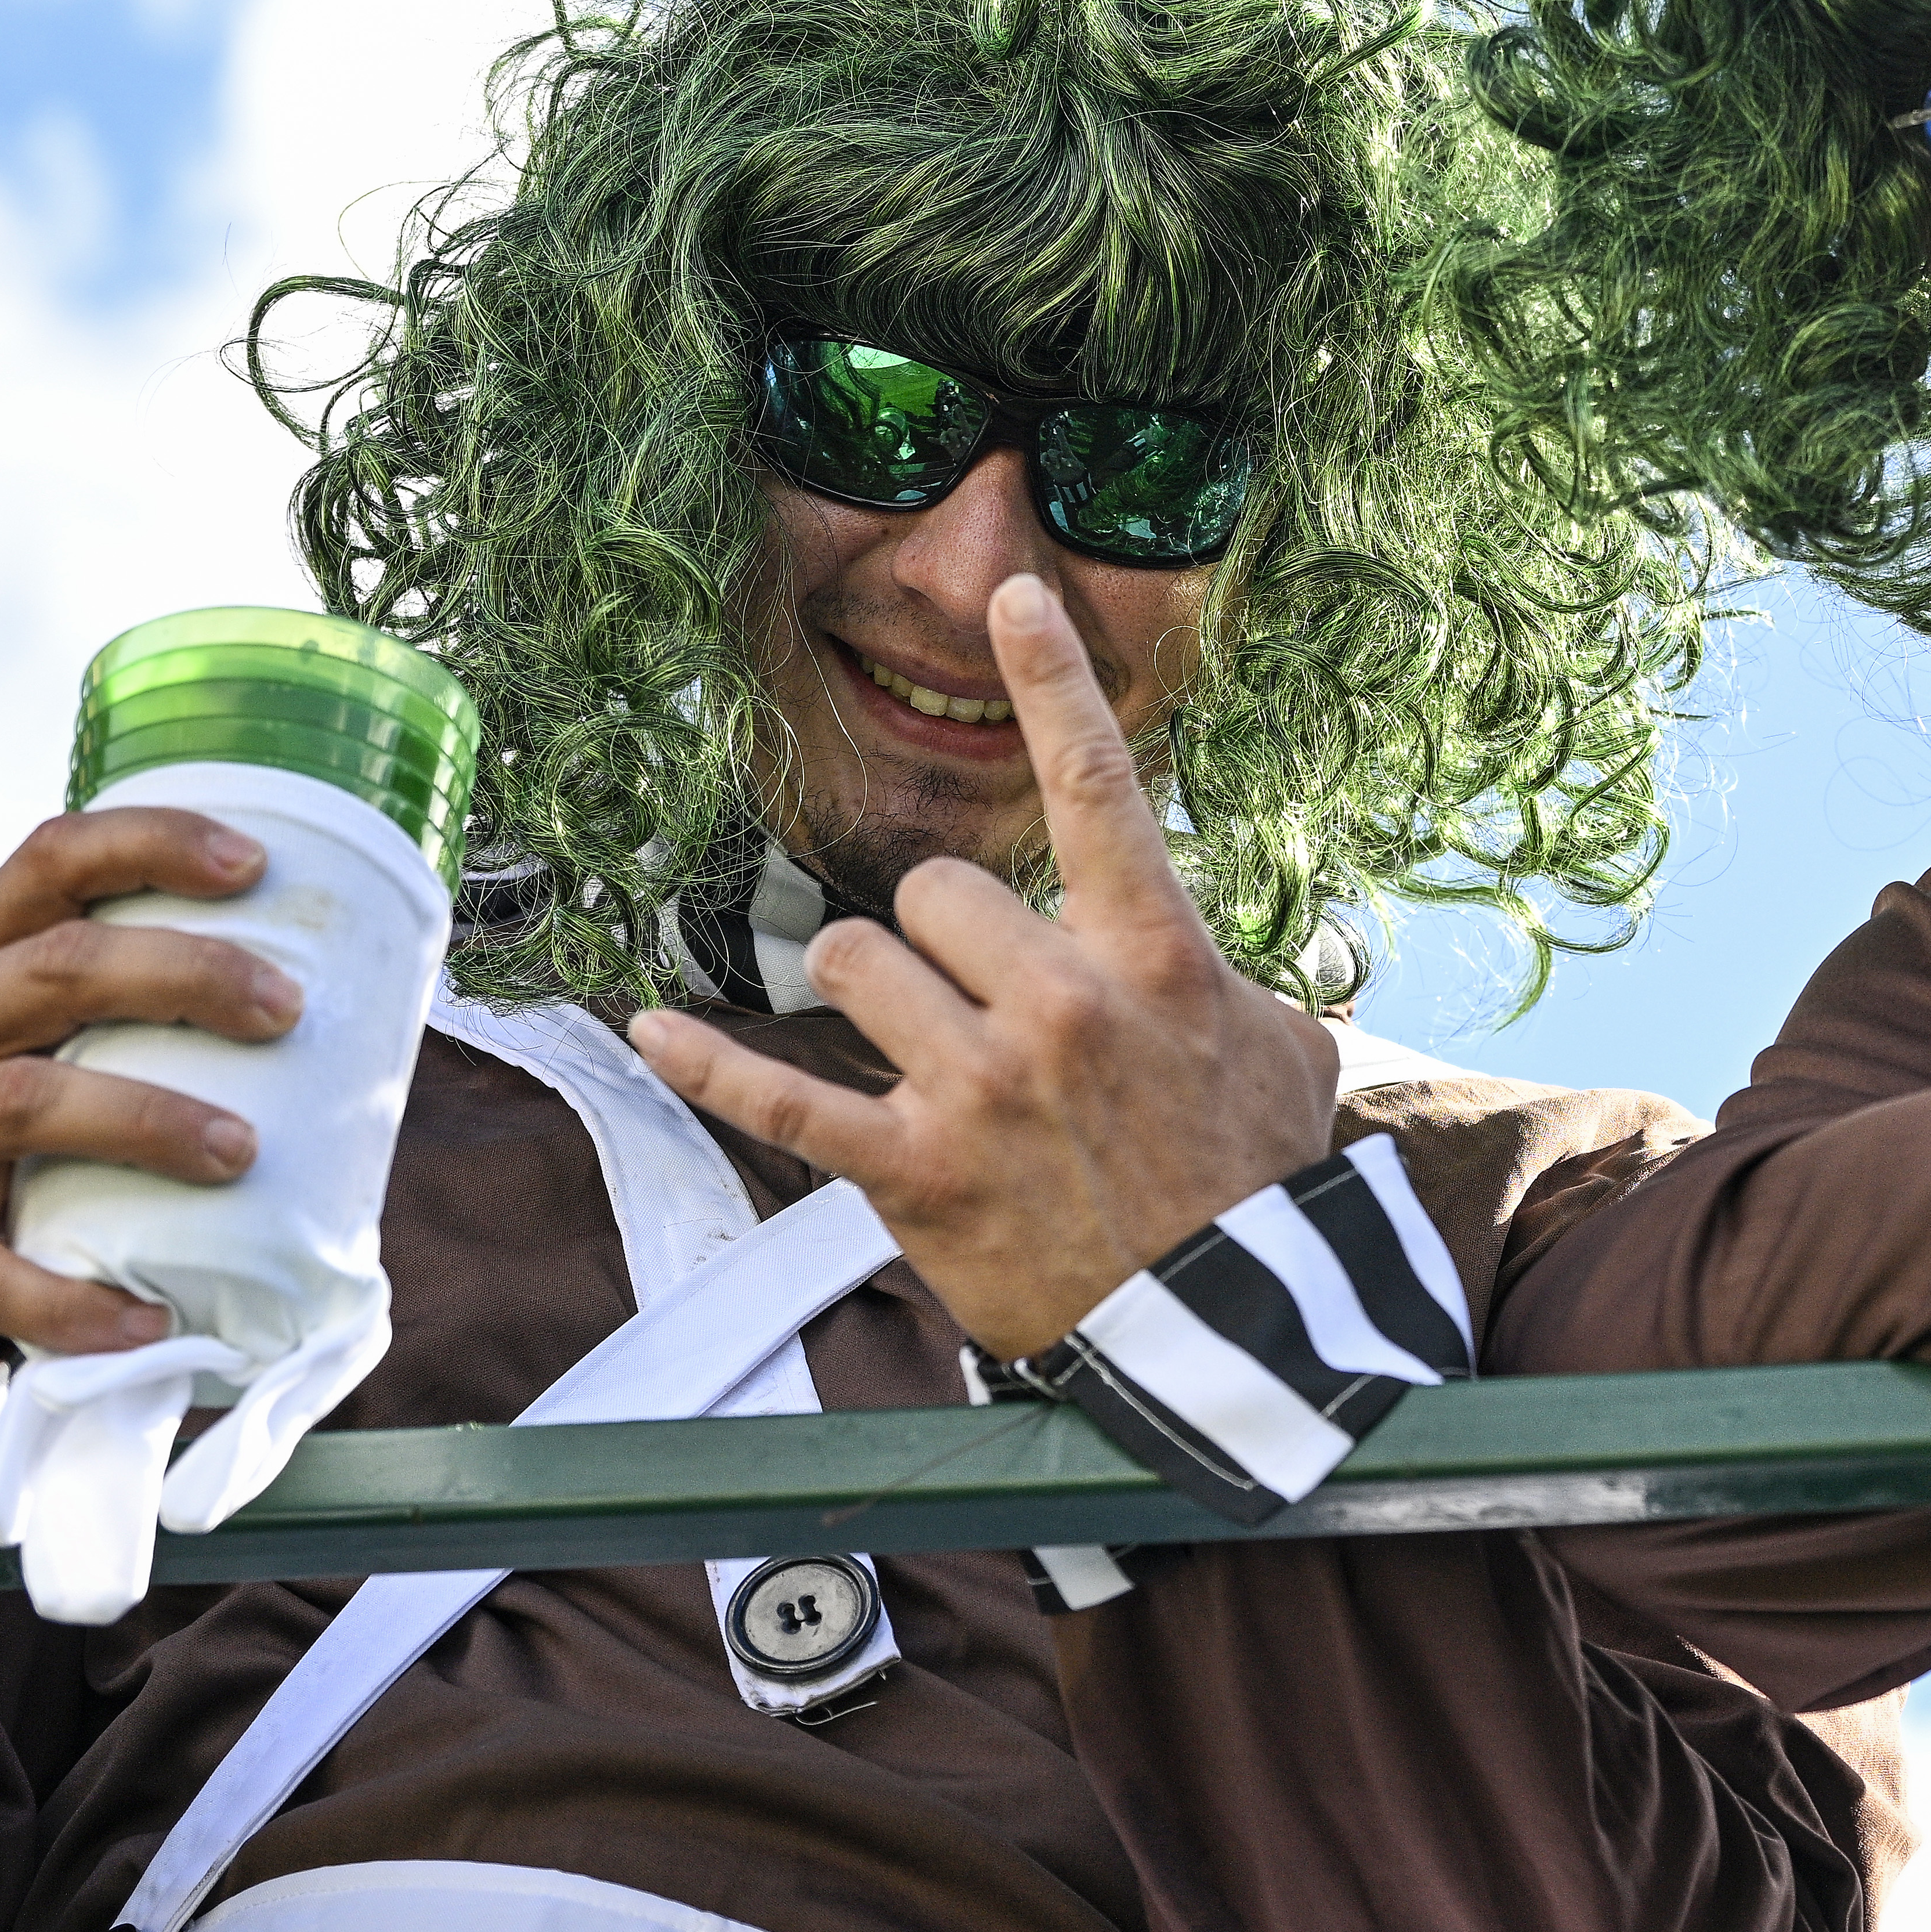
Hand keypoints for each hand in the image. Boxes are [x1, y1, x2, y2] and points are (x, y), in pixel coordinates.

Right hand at [0, 813, 283, 1428]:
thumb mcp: (20, 1049)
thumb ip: (117, 1018)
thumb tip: (319, 1022)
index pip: (53, 860)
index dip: (153, 844)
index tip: (255, 862)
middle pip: (58, 965)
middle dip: (187, 975)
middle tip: (286, 1010)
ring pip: (28, 1097)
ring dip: (150, 1119)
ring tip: (242, 1152)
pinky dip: (72, 1300)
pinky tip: (147, 1320)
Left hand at [631, 575, 1336, 1358]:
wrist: (1227, 1335)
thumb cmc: (1255, 1190)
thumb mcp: (1282, 1061)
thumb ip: (1240, 995)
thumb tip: (1230, 984)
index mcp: (1155, 959)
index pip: (1096, 788)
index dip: (1053, 681)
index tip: (1016, 596)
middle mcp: (1058, 1004)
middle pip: (937, 889)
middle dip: (944, 933)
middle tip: (980, 996)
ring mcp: (977, 1087)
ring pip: (855, 962)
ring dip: (871, 988)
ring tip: (908, 1037)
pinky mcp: (910, 1172)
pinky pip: (781, 1096)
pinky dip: (704, 1064)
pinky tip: (648, 1027)